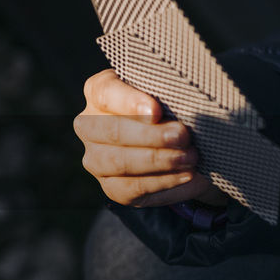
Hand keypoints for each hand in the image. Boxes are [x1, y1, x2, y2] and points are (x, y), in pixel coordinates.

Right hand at [74, 69, 225, 206]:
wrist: (180, 143)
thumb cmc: (172, 107)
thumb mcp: (168, 93)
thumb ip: (165, 93)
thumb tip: (162, 114)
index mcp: (99, 92)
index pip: (104, 93)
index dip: (129, 102)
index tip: (156, 111)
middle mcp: (89, 126)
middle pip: (111, 131)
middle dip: (149, 136)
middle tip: (181, 136)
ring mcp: (96, 159)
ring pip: (119, 162)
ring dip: (158, 161)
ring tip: (190, 157)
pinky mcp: (113, 187)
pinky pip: (133, 188)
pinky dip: (164, 182)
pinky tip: (187, 175)